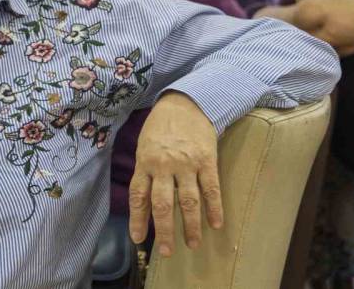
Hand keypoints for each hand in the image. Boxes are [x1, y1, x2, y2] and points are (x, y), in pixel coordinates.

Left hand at [128, 92, 222, 257]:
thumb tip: (143, 204)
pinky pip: (211, 188)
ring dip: (191, 225)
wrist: (185, 102)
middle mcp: (164, 165)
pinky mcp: (206, 159)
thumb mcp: (144, 147)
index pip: (139, 196)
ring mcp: (186, 163)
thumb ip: (145, 173)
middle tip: (166, 251)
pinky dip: (214, 208)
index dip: (138, 220)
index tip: (138, 239)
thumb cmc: (161, 127)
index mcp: (145, 162)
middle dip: (164, 230)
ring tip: (193, 244)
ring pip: (188, 201)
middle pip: (162, 204)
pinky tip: (216, 224)